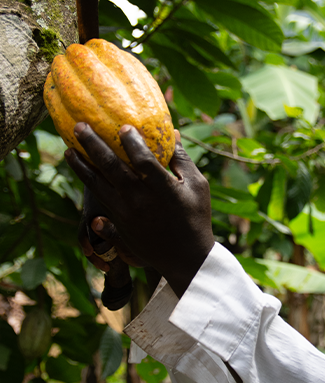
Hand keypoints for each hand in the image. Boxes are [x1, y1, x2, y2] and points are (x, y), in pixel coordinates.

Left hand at [65, 123, 214, 297]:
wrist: (186, 257)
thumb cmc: (196, 218)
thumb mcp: (197, 187)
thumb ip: (182, 160)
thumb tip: (174, 133)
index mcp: (162, 188)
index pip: (142, 159)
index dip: (131, 141)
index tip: (122, 126)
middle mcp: (140, 199)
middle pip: (111, 167)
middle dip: (93, 144)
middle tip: (79, 126)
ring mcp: (127, 214)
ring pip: (98, 186)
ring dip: (81, 166)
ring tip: (69, 150)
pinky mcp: (121, 225)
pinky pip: (100, 203)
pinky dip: (89, 188)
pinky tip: (82, 176)